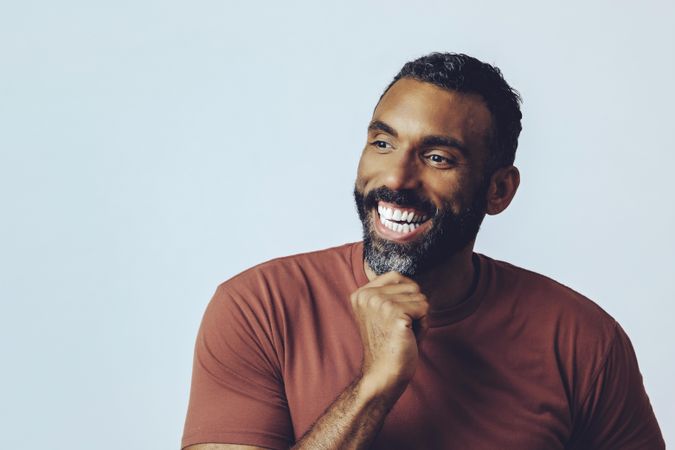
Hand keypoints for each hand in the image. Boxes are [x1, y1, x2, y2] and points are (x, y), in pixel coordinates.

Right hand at [349, 271, 429, 396]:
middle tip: (400, 329)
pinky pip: (425, 308)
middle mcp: (367, 295)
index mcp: (361, 294)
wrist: (383, 374)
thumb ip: (396, 294)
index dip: (408, 293)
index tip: (398, 316)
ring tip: (403, 334)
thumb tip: (417, 283)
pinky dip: (423, 324)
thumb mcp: (386, 313)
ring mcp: (380, 303)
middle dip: (414, 307)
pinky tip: (408, 337)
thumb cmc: (389, 344)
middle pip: (412, 286)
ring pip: (421, 297)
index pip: (396, 276)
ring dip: (419, 317)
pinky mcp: (395, 314)